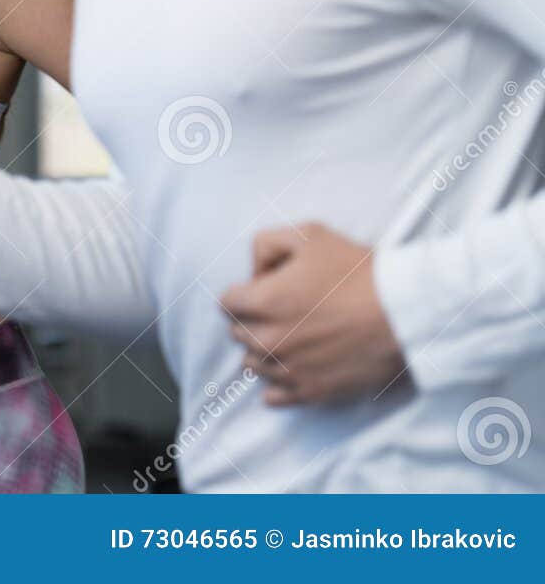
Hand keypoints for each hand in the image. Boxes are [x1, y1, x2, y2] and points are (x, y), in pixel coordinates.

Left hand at [219, 222, 405, 406]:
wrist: (406, 314)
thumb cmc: (358, 271)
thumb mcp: (308, 234)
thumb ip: (267, 245)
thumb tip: (255, 272)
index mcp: (262, 301)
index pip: (226, 302)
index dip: (246, 292)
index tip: (267, 289)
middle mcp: (268, 340)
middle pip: (238, 333)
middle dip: (253, 320)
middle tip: (283, 311)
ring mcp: (288, 370)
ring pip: (253, 364)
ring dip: (264, 350)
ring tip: (292, 337)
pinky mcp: (311, 392)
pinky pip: (273, 397)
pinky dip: (277, 383)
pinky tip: (292, 368)